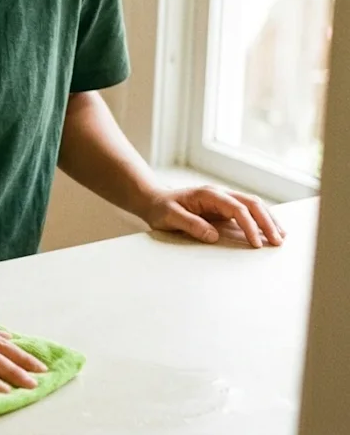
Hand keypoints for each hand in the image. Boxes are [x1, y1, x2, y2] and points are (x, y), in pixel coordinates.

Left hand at [138, 185, 285, 247]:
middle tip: (278, 241)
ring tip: (281, 237)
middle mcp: (220, 194)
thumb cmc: (160, 209)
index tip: (256, 243)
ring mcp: (224, 200)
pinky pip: (248, 212)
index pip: (236, 208)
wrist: (154, 200)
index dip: (249, 225)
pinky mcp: (224, 208)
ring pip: (254, 206)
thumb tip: (213, 235)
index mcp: (208, 194)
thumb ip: (190, 224)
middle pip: (251, 204)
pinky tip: (270, 231)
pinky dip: (261, 220)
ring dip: (268, 220)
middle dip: (267, 222)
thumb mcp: (169, 217)